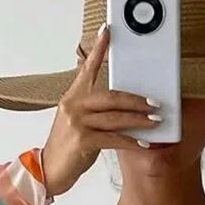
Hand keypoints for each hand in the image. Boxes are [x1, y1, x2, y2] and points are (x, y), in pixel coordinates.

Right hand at [41, 22, 160, 196]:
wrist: (50, 170)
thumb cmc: (67, 149)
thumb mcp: (77, 123)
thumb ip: (95, 112)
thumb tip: (123, 110)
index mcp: (73, 98)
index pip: (87, 70)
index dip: (98, 50)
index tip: (107, 34)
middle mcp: (74, 106)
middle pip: (111, 97)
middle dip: (136, 100)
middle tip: (154, 104)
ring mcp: (78, 123)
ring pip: (115, 118)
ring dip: (138, 120)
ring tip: (154, 122)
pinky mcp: (83, 141)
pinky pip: (113, 139)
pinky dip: (130, 142)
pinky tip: (142, 144)